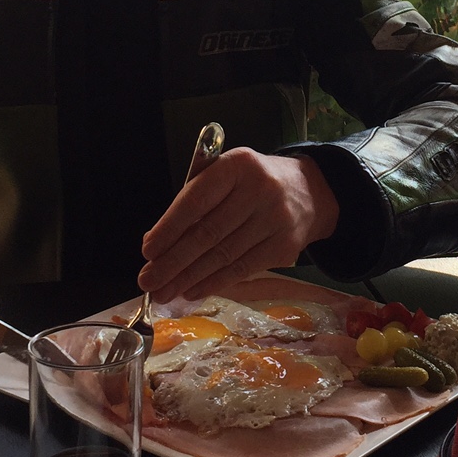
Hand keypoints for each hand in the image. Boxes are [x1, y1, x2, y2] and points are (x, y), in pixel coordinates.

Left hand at [138, 149, 339, 300]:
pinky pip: (243, 269)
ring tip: (164, 291)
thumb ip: (194, 202)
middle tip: (148, 280)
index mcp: (238, 165)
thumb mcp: (226, 175)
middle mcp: (260, 190)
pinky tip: (193, 290)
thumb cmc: (253, 183)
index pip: (196, 200)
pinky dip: (214, 283)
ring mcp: (276, 220)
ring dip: (189, 278)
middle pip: (209, 233)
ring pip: (224, 256)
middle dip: (174, 261)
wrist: (310, 192)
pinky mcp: (285, 246)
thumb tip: (157, 242)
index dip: (169, 229)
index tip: (148, 250)